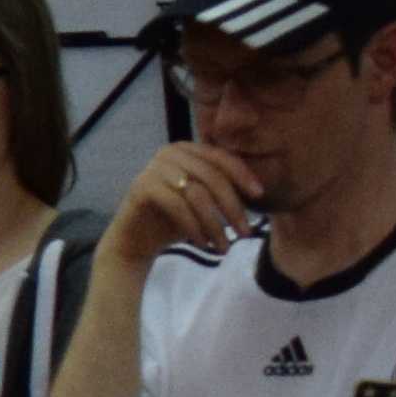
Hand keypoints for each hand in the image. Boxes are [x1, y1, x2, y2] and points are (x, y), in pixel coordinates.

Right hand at [110, 140, 257, 267]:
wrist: (136, 239)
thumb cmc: (174, 219)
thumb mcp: (204, 200)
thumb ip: (223, 188)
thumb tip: (259, 189)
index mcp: (187, 149)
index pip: (221, 158)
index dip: (242, 175)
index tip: (259, 196)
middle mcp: (169, 152)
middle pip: (212, 177)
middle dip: (233, 207)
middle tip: (246, 233)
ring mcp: (153, 168)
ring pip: (197, 194)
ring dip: (215, 224)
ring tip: (224, 246)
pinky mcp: (142, 187)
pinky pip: (178, 206)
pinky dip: (194, 227)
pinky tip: (203, 244)